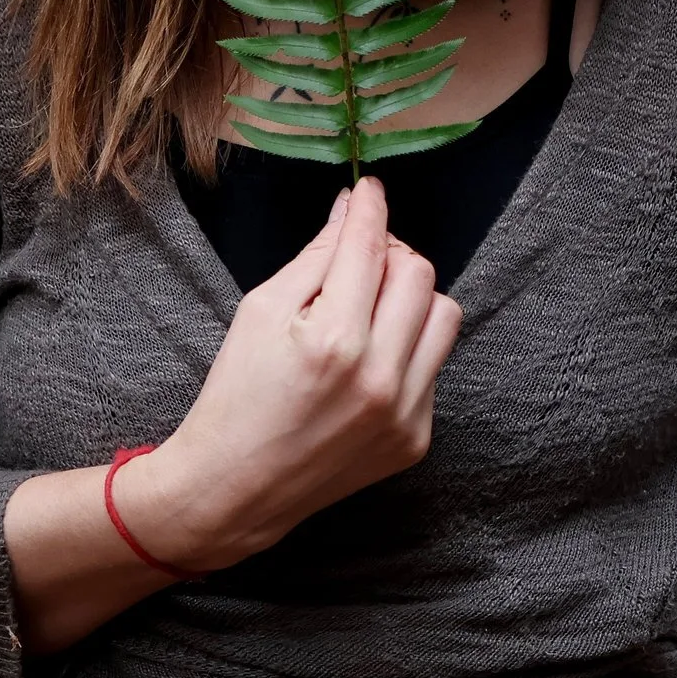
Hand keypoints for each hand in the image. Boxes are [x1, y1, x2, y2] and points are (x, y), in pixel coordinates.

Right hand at [114, 175, 462, 568]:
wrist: (233, 488)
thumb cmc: (238, 392)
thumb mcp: (262, 310)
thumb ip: (317, 256)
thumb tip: (354, 208)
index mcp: (335, 340)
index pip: (370, 247)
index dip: (369, 208)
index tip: (367, 189)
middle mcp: (379, 378)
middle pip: (418, 273)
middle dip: (388, 253)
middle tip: (358, 259)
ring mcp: (404, 413)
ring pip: (443, 315)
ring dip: (410, 299)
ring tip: (368, 310)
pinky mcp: (415, 439)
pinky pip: (433, 366)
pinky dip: (406, 350)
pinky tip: (365, 365)